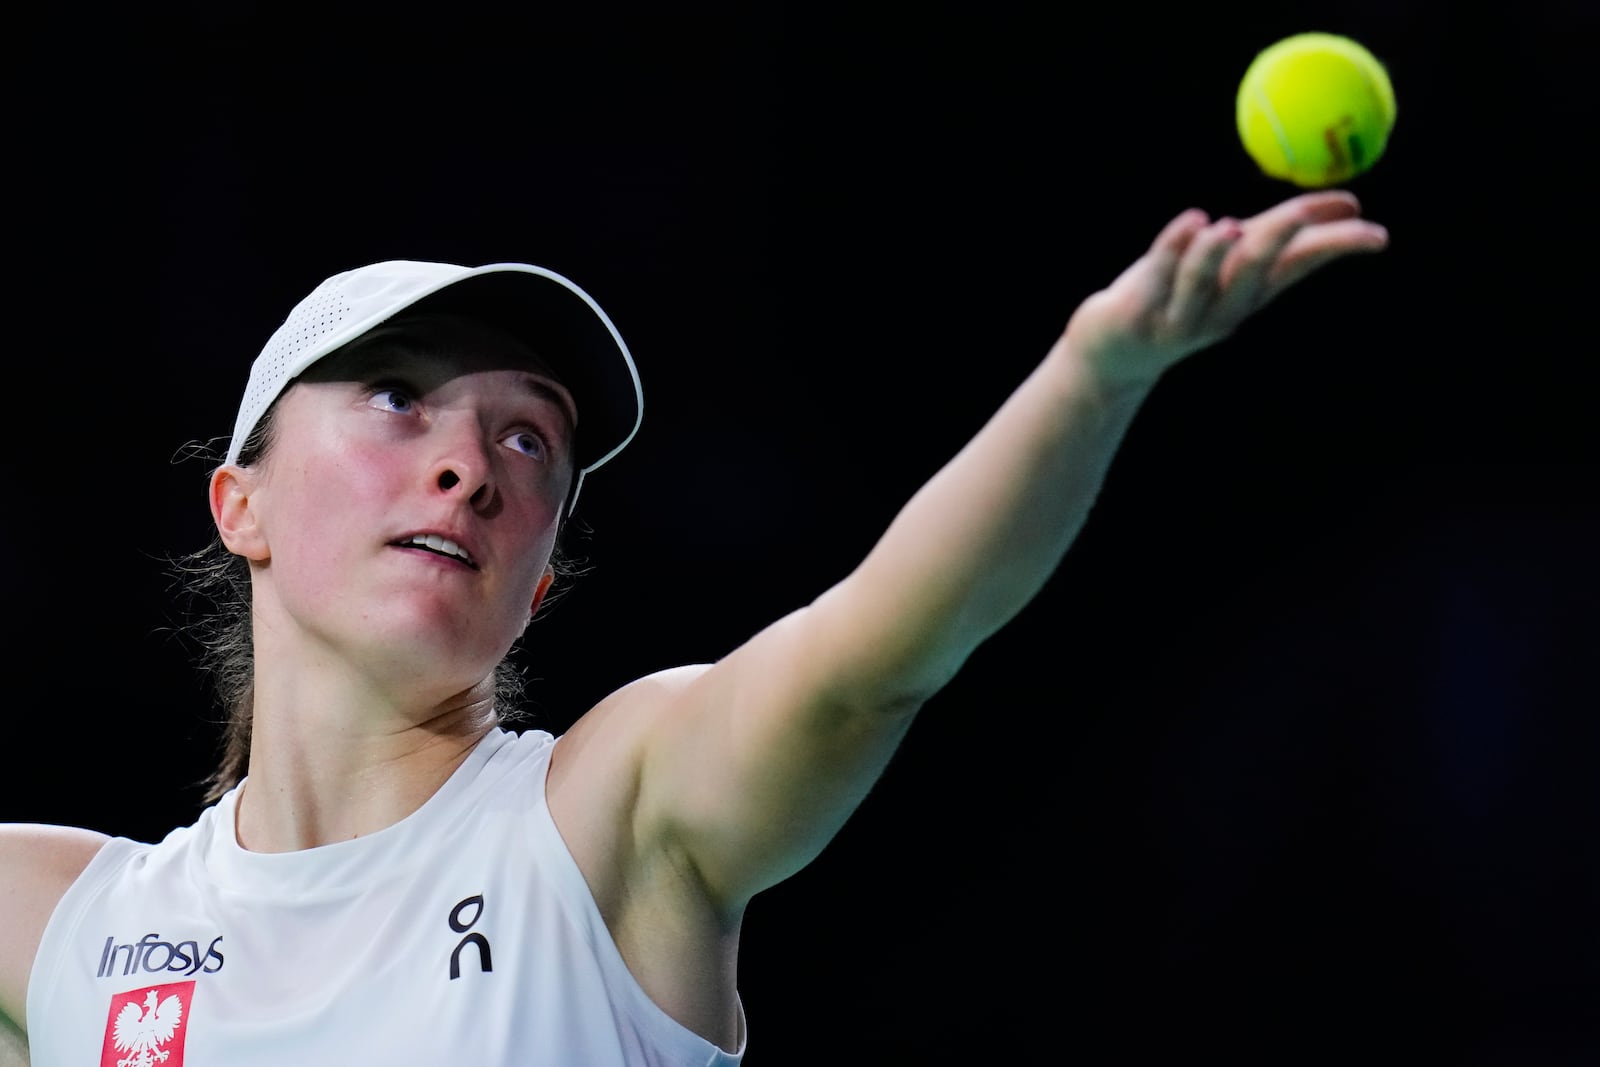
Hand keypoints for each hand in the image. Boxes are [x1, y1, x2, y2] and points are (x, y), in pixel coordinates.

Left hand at [1061, 190, 1389, 390]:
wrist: (1113, 353)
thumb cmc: (1179, 296)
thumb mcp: (1232, 268)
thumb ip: (1280, 236)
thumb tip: (1347, 207)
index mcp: (1248, 295)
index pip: (1297, 266)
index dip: (1334, 248)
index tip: (1377, 234)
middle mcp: (1220, 310)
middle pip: (1252, 274)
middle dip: (1275, 242)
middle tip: (1296, 213)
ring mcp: (1178, 317)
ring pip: (1200, 282)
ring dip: (1214, 254)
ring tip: (1227, 225)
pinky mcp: (1138, 315)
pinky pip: (1157, 276)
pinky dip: (1173, 247)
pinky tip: (1192, 219)